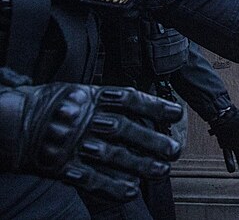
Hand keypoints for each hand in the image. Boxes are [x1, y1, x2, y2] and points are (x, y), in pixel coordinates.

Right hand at [0, 70, 182, 201]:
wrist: (6, 123)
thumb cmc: (45, 106)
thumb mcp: (74, 91)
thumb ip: (103, 100)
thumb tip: (139, 108)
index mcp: (87, 96)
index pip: (127, 98)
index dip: (154, 106)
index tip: (176, 113)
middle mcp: (82, 118)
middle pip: (125, 129)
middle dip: (153, 140)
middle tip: (175, 150)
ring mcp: (71, 143)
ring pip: (112, 155)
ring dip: (140, 165)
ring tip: (161, 170)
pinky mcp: (59, 166)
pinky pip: (89, 178)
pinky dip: (112, 186)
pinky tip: (131, 191)